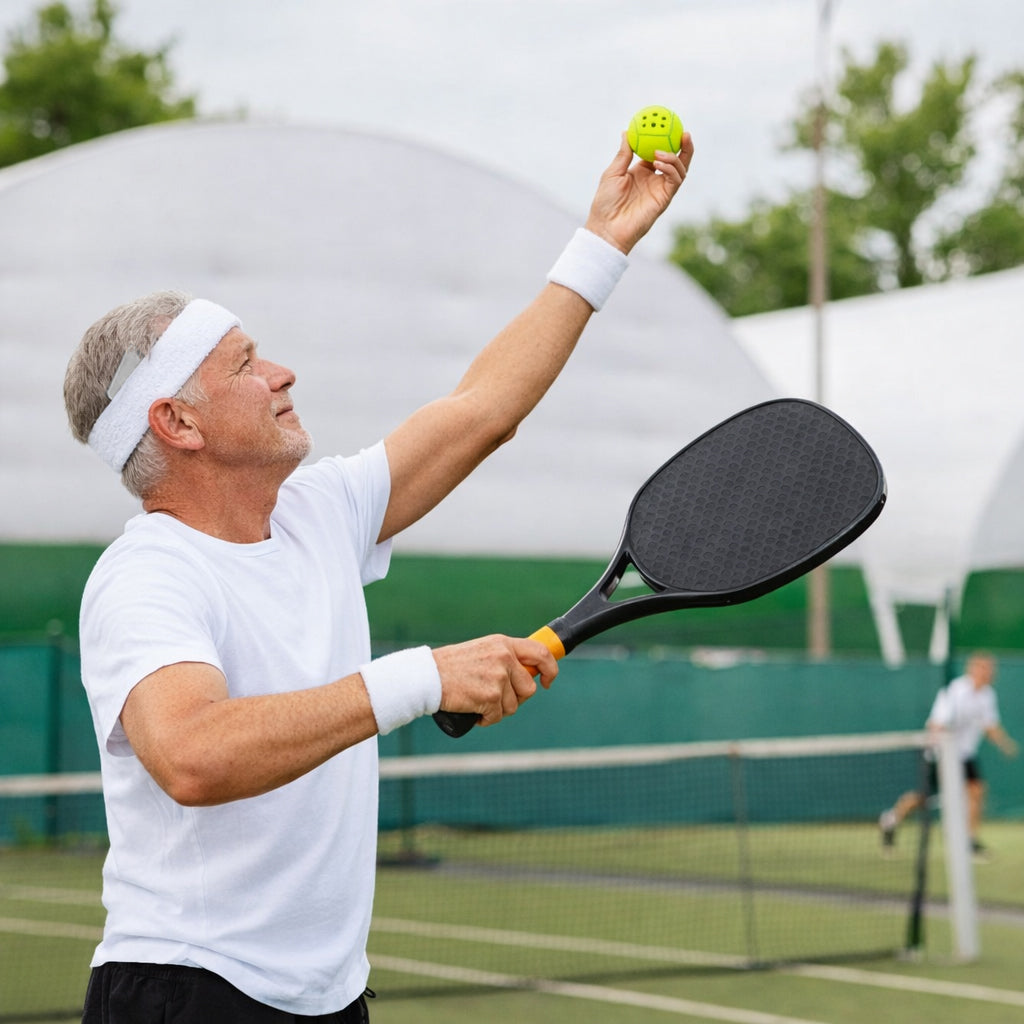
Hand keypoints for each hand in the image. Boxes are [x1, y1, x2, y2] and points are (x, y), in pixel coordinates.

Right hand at [433, 634, 557, 726]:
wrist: (427, 677)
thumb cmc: (451, 666)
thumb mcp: (482, 651)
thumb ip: (504, 658)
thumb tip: (528, 675)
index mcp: (503, 644)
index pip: (541, 653)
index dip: (550, 669)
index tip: (546, 682)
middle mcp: (504, 657)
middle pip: (528, 688)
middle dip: (515, 699)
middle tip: (496, 699)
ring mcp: (498, 677)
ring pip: (513, 705)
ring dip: (498, 710)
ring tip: (479, 703)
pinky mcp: (490, 697)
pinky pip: (497, 716)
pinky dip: (486, 719)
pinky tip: (474, 712)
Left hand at [584, 131, 693, 254]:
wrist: (607, 227)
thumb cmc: (605, 203)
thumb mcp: (612, 173)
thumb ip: (623, 154)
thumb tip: (627, 132)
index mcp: (641, 172)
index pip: (658, 152)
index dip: (665, 139)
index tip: (666, 124)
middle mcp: (654, 180)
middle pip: (676, 160)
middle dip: (684, 146)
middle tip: (684, 132)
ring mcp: (660, 189)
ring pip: (679, 169)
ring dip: (674, 157)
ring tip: (661, 152)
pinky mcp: (664, 199)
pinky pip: (675, 180)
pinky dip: (670, 169)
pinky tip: (659, 163)